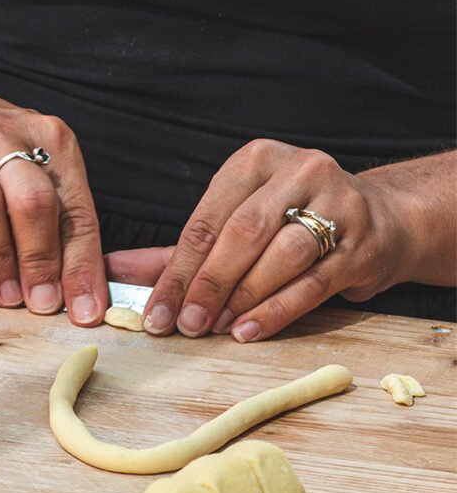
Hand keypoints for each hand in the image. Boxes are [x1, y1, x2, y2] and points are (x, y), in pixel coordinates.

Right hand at [0, 91, 108, 325]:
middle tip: (44, 304)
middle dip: (43, 262)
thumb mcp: (36, 163)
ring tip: (7, 298)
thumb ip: (59, 216)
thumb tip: (78, 288)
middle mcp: (2, 137)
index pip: (76, 209)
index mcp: (48, 135)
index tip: (86, 309)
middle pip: (33, 203)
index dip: (82, 265)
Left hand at [105, 139, 417, 341]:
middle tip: (184, 325)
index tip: (155, 312)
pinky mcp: (362, 242)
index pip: (206, 221)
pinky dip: (276, 311)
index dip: (176, 271)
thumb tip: (111, 270)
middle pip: (241, 235)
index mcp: (255, 161)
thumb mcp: (232, 224)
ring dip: (242, 297)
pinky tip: (248, 331)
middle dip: (207, 285)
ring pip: (280, 256)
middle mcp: (298, 171)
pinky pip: (312, 282)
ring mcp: (338, 204)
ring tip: (216, 328)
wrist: (380, 221)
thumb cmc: (288, 223)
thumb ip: (175, 251)